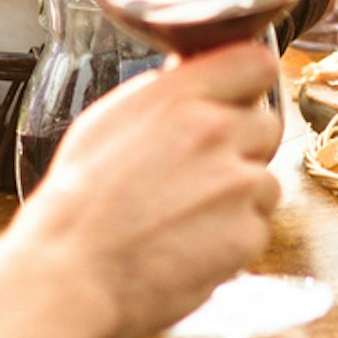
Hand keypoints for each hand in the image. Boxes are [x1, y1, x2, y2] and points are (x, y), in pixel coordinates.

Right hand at [4, 43, 284, 337]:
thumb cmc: (77, 205)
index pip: (255, 63)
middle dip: (242, 147)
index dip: (249, 85)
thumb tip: (190, 78)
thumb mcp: (106, 121)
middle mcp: (215, 132)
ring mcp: (236, 185)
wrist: (70, 274)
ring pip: (265, 180)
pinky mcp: (246, 235)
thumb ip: (160, 94)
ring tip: (186, 217)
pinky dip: (231, 240)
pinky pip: (257, 227)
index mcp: (180, 97)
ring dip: (238, 198)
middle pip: (267, 124)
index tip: (240, 100)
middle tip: (198, 175)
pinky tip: (189, 246)